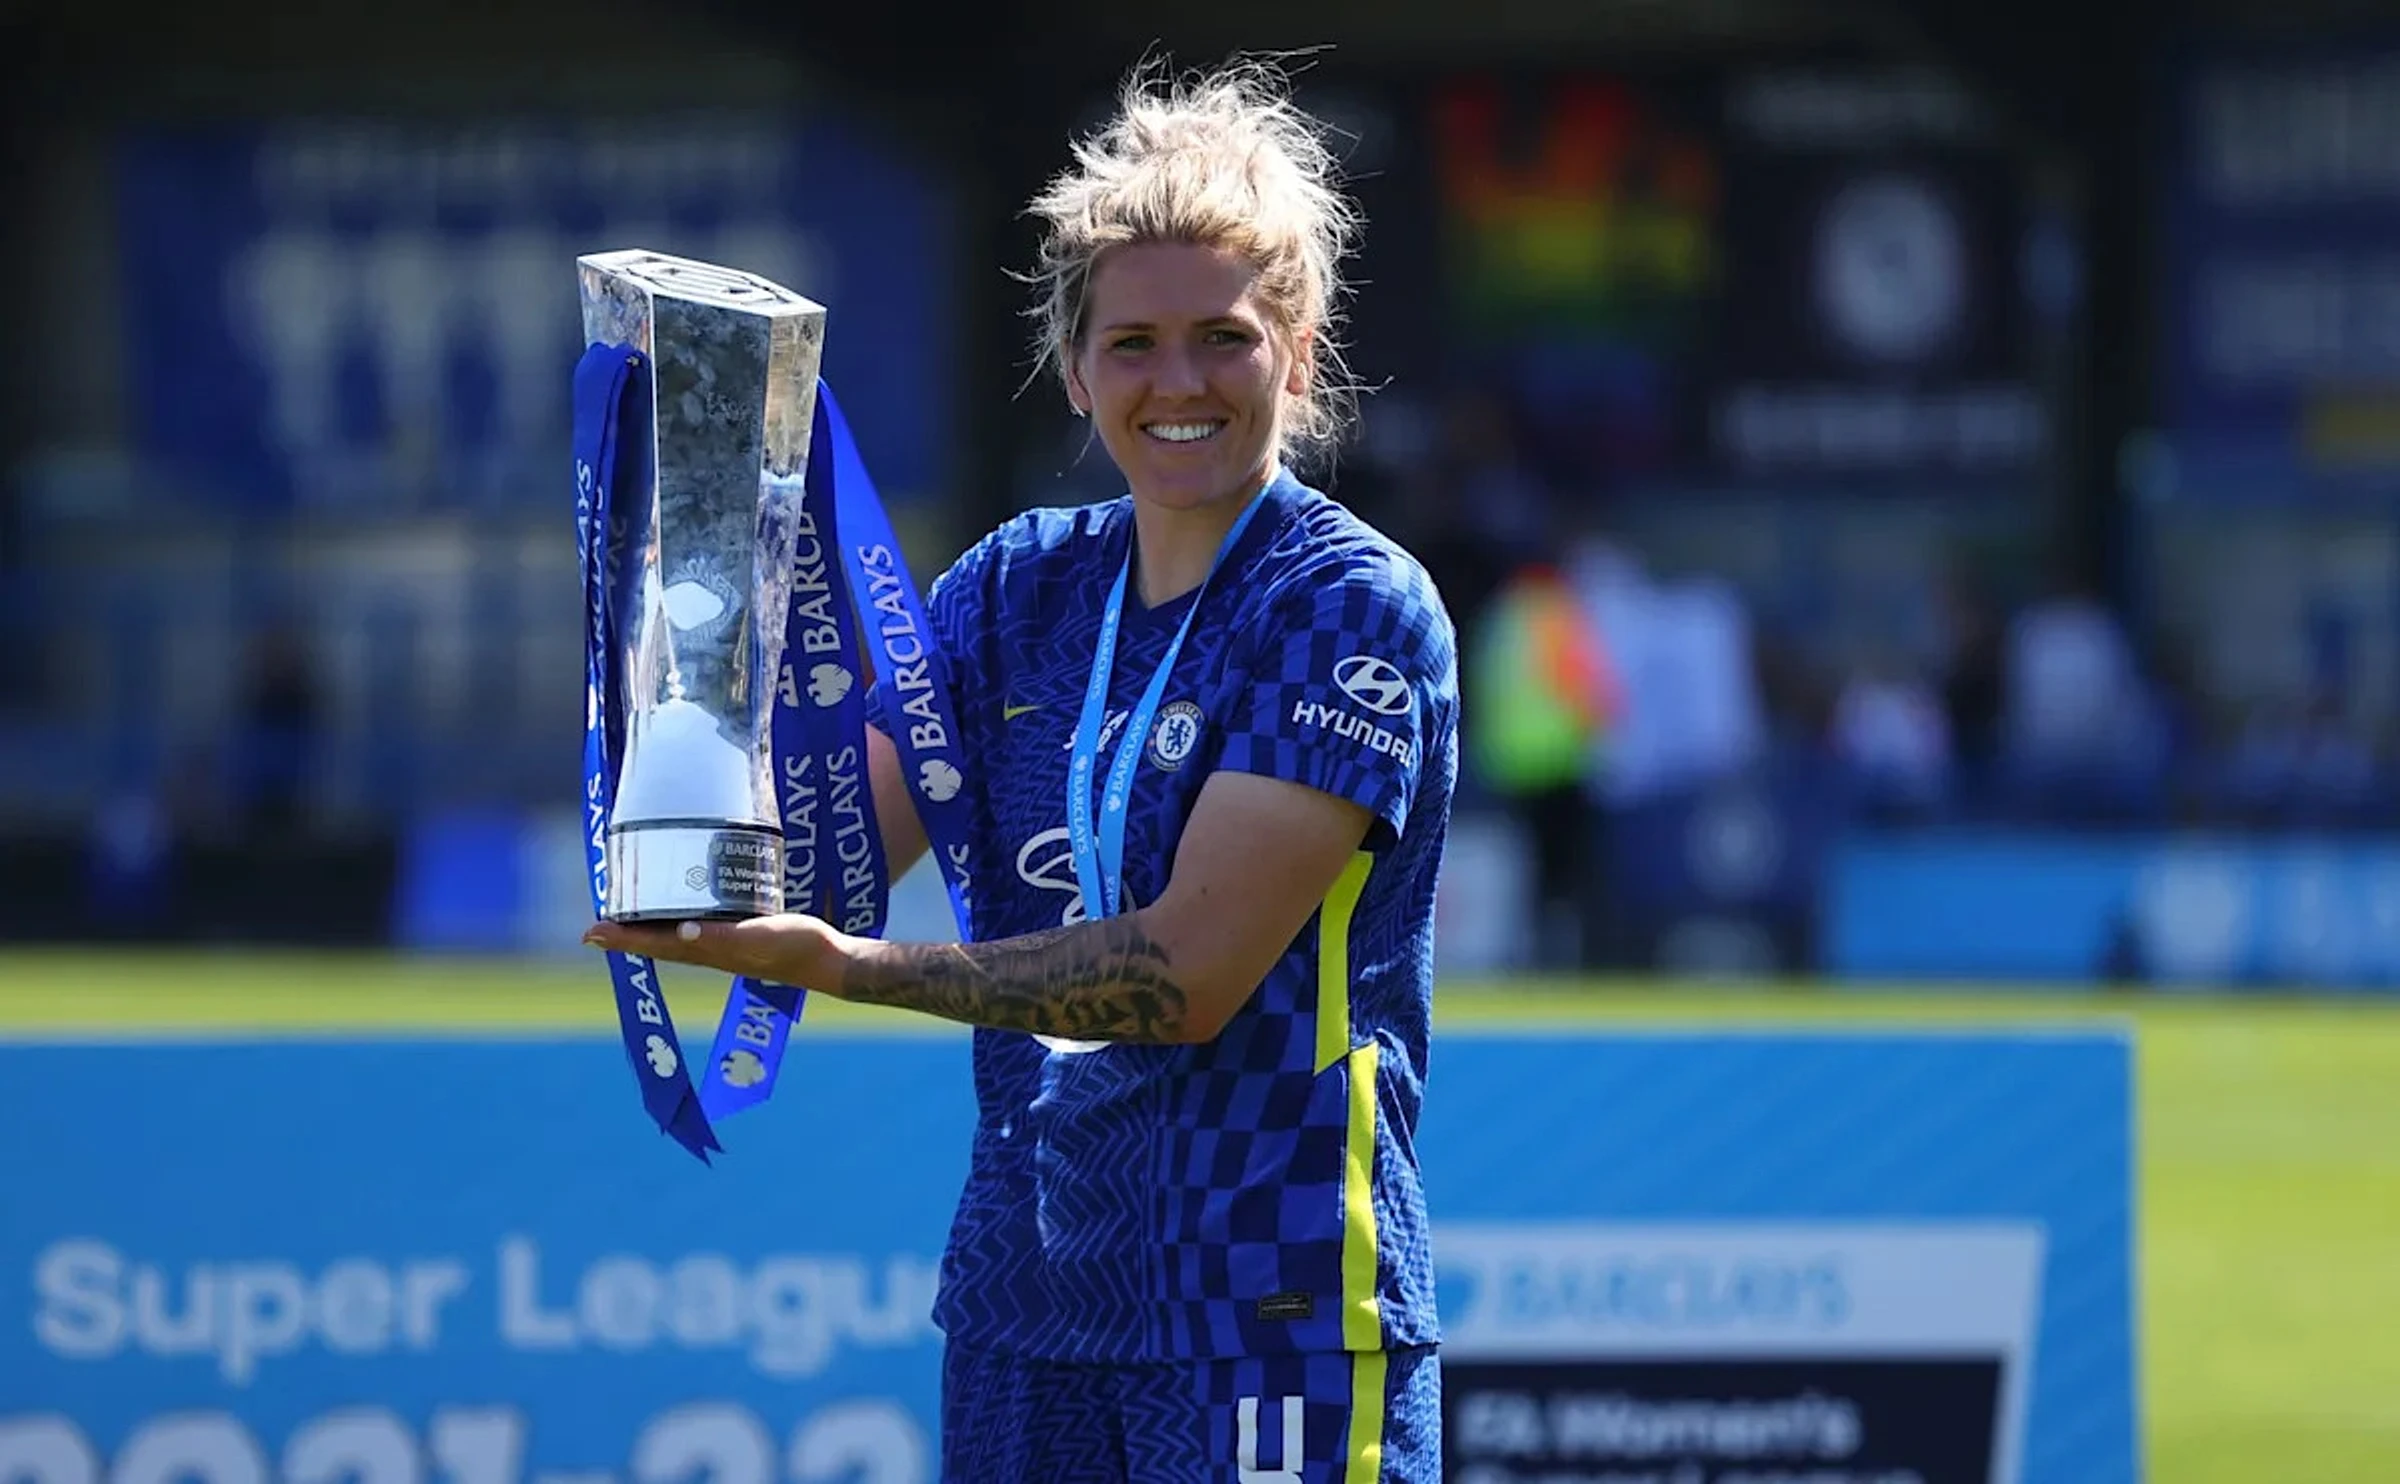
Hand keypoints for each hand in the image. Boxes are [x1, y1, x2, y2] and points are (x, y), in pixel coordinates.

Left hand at [582, 913, 851, 993]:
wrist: (829, 960)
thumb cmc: (796, 948)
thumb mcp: (761, 936)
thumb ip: (725, 936)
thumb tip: (683, 932)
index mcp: (707, 951)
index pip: (654, 944)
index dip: (622, 938)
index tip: (590, 933)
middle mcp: (709, 950)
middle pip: (657, 940)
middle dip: (628, 930)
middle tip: (600, 920)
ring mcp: (725, 944)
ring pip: (675, 933)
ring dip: (651, 923)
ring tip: (632, 908)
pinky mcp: (741, 933)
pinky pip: (699, 924)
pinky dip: (681, 915)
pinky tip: (686, 903)